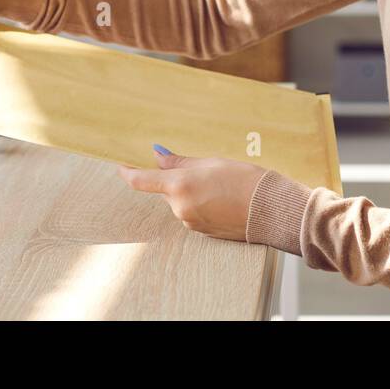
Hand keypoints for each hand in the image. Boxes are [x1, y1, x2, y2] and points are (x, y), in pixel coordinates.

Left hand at [117, 147, 268, 242]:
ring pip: (180, 202)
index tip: (121, 165)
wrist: (268, 208)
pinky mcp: (202, 231)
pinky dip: (200, 203)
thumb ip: (180, 161)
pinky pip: (192, 213)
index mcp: (179, 185)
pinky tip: (222, 197)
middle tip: (199, 168)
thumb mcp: (211, 162)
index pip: (141, 181)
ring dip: (190, 191)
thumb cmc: (244, 179)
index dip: (127, 172)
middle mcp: (180, 207)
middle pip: (165, 190)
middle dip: (174, 179)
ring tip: (219, 183)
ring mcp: (190, 222)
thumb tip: (158, 156)